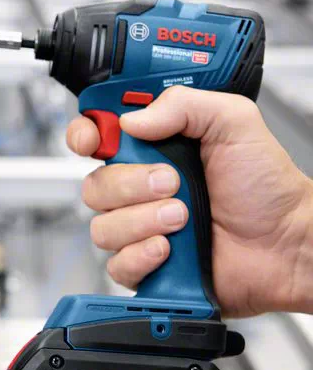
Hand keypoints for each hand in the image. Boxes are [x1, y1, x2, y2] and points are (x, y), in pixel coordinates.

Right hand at [66, 86, 312, 316]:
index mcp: (153, 149)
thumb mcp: (234, 123)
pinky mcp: (145, 264)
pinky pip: (116, 264)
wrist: (286, 244)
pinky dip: (142, 256)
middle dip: (130, 184)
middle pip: (94, 184)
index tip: (93, 141)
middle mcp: (139, 188)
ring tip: (182, 219)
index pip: (96, 137)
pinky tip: (170, 249)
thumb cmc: (266, 188)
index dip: (84, 136)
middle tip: (171, 182)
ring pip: (102, 226)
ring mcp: (140, 227)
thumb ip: (183, 105)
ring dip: (143, 221)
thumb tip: (132, 119)